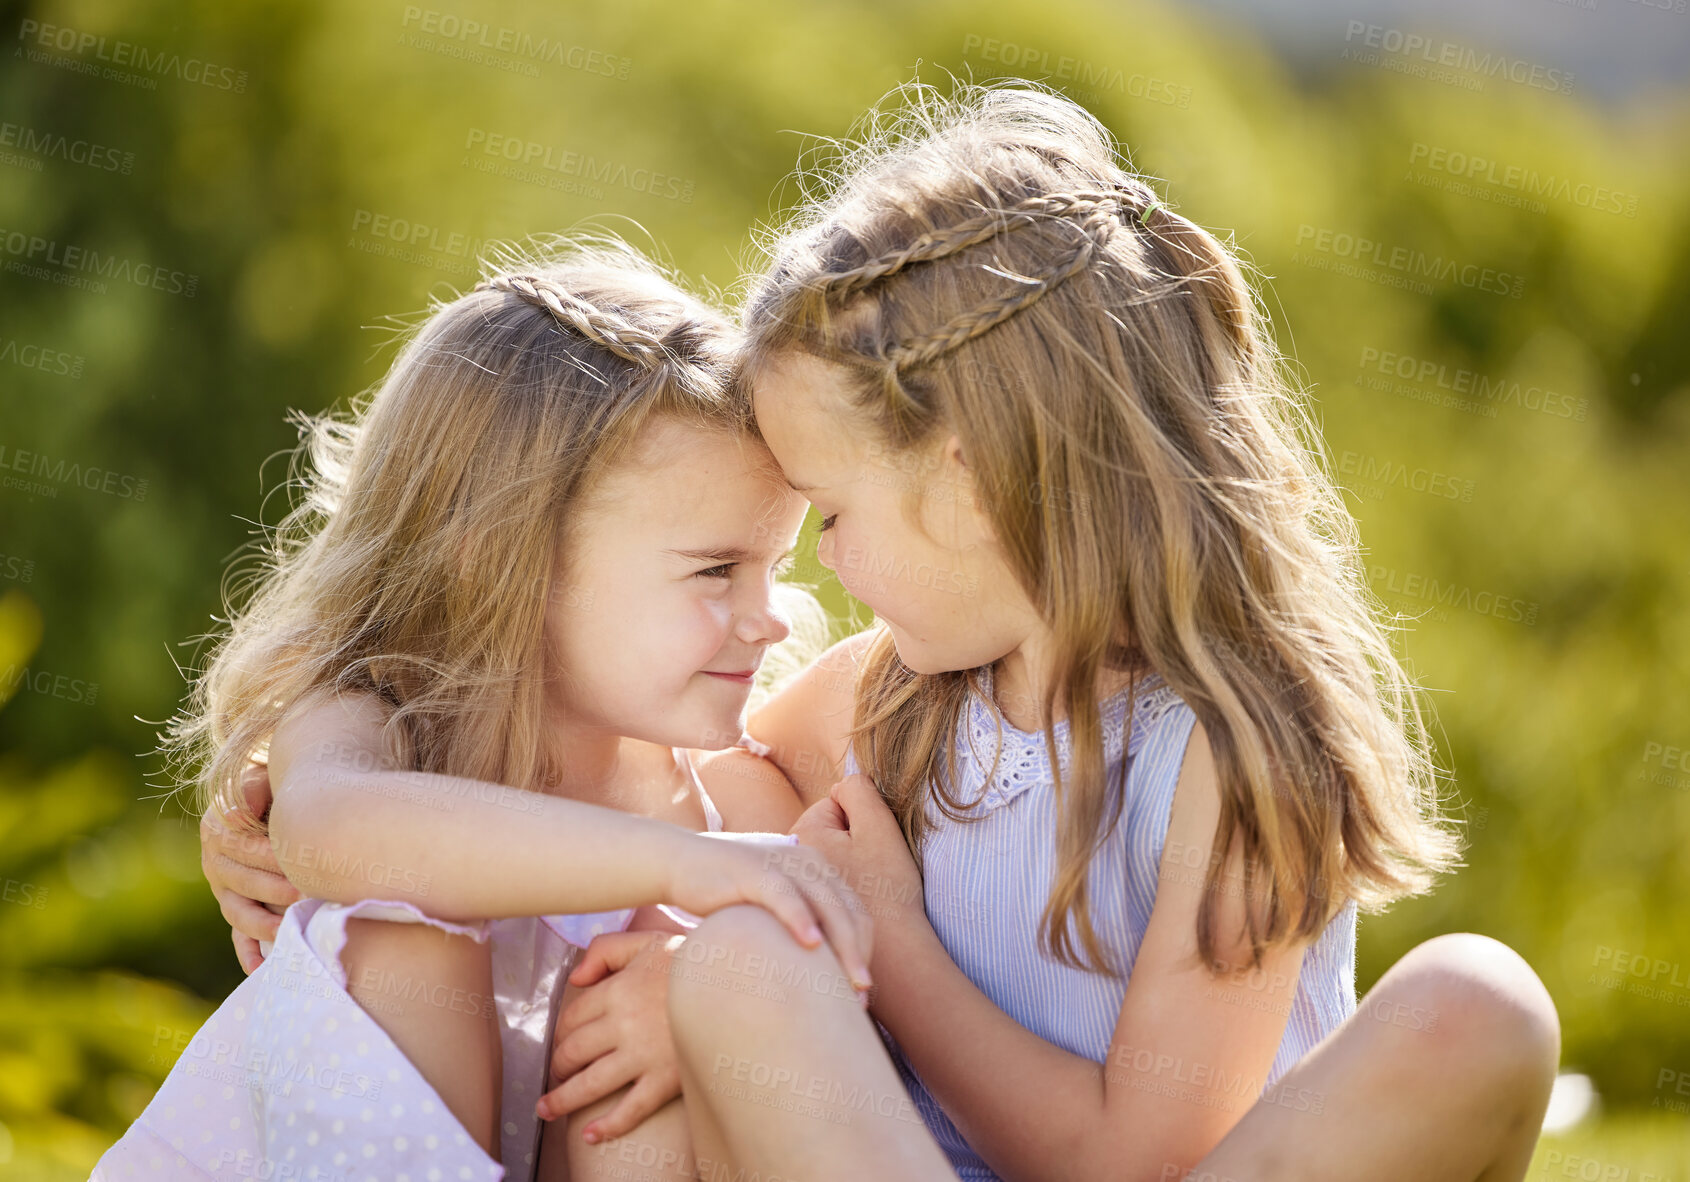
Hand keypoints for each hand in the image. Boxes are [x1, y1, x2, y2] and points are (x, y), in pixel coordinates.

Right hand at [199, 761, 298, 972]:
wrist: (278, 801)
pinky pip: (238, 936)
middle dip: (276, 891)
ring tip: (290, 931)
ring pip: (239, 912)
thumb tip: (236, 813)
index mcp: (218, 830)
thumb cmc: (276, 789)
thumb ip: (252, 787)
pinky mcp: (237, 909)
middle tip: (308, 897)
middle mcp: (215, 862)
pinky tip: (261, 969)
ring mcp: (225, 890)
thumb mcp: (263, 778)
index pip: (244, 849)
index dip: (271, 857)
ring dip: (264, 924)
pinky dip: (248, 953)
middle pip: (244, 883)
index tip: (299, 864)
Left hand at [537, 931, 682, 1138]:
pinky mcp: (665, 1079)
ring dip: (562, 1099)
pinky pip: (630, 1110)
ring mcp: (644, 1055)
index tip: (560, 1043)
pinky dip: (607, 1127)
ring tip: (548, 1108)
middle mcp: (624, 1024)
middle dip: (558, 1066)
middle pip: (573, 1052)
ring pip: (590, 1084)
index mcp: (618, 990)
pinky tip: (589, 1135)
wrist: (738, 985)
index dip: (560, 1033)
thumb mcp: (648, 943)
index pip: (571, 1018)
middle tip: (556, 1074)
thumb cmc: (693, 962)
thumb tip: (576, 978)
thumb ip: (607, 950)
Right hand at [664, 835, 873, 993]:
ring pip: (826, 905)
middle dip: (858, 957)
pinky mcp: (755, 869)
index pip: (855, 914)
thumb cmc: (728, 897)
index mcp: (818, 872)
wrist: (680, 864)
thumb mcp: (771, 910)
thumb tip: (819, 977)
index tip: (861, 994)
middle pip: (847, 912)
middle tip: (862, 998)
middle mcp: (808, 863)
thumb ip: (797, 928)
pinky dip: (801, 919)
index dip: (863, 953)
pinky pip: (784, 895)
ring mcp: (783, 863)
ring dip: (842, 947)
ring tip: (849, 984)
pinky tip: (811, 945)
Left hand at [792, 774, 925, 940]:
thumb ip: (859, 790)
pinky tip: (861, 907)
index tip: (872, 850)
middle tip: (873, 871)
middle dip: (855, 844)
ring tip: (869, 890)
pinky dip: (848, 891)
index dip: (864, 821)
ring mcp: (798, 885)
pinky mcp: (809, 907)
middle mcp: (791, 857)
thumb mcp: (878, 827)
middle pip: (833, 830)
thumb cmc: (888, 887)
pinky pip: (831, 883)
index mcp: (804, 833)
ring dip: (853, 867)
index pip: (836, 804)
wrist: (894, 952)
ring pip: (834, 857)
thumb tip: (845, 784)